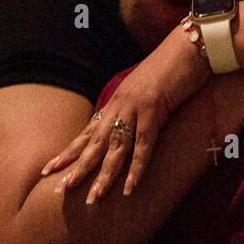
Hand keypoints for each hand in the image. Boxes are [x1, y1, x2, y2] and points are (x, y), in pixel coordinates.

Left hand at [42, 25, 208, 197]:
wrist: (191, 44)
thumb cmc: (175, 65)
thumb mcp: (151, 88)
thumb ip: (139, 106)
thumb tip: (135, 122)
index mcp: (117, 100)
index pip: (88, 130)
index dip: (71, 151)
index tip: (51, 168)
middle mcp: (120, 104)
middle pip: (94, 142)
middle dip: (76, 167)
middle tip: (60, 190)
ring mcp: (135, 106)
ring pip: (115, 148)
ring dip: (103, 175)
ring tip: (93, 198)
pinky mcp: (154, 109)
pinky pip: (143, 145)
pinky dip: (136, 168)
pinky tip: (129, 188)